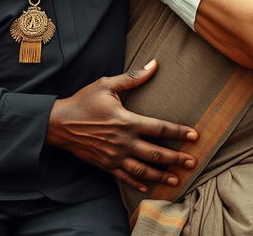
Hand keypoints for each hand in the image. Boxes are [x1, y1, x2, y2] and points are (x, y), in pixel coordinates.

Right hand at [46, 60, 197, 192]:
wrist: (58, 123)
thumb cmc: (84, 101)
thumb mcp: (107, 85)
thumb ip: (133, 77)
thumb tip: (154, 64)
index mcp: (127, 121)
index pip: (159, 128)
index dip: (178, 132)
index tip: (194, 135)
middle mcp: (123, 142)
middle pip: (156, 153)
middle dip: (176, 158)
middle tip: (192, 161)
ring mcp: (114, 157)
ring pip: (143, 170)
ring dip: (161, 176)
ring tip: (176, 179)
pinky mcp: (105, 165)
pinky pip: (124, 178)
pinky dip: (138, 184)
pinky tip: (148, 187)